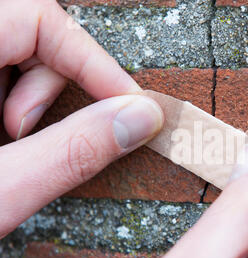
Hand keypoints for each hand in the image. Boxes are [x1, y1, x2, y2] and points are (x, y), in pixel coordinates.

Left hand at [0, 0, 163, 237]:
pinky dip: (18, 111)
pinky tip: (5, 141)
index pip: (40, 19)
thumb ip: (70, 153)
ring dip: (31, 103)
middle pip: (31, 36)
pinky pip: (3, 80)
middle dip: (51, 88)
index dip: (93, 61)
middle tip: (34, 133)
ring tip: (12, 142)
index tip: (128, 103)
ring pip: (18, 58)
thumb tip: (140, 120)